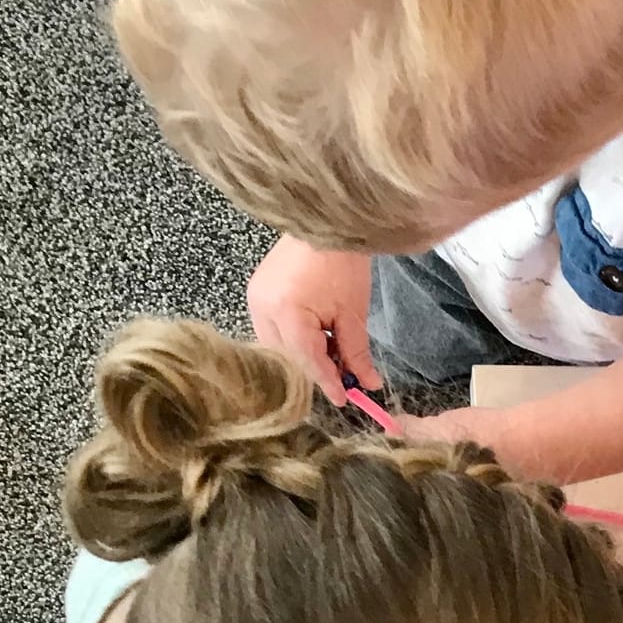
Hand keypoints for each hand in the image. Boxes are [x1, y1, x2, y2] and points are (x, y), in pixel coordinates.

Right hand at [248, 237, 379, 407]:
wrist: (326, 221)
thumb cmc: (342, 262)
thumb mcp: (353, 314)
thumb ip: (356, 353)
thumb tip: (368, 384)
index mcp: (286, 312)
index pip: (307, 361)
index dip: (327, 383)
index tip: (344, 401)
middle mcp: (262, 308)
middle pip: (287, 358)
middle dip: (314, 371)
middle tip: (342, 381)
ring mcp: (255, 300)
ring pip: (277, 348)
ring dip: (304, 357)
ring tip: (332, 357)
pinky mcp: (256, 293)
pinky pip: (273, 331)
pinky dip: (294, 341)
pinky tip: (316, 341)